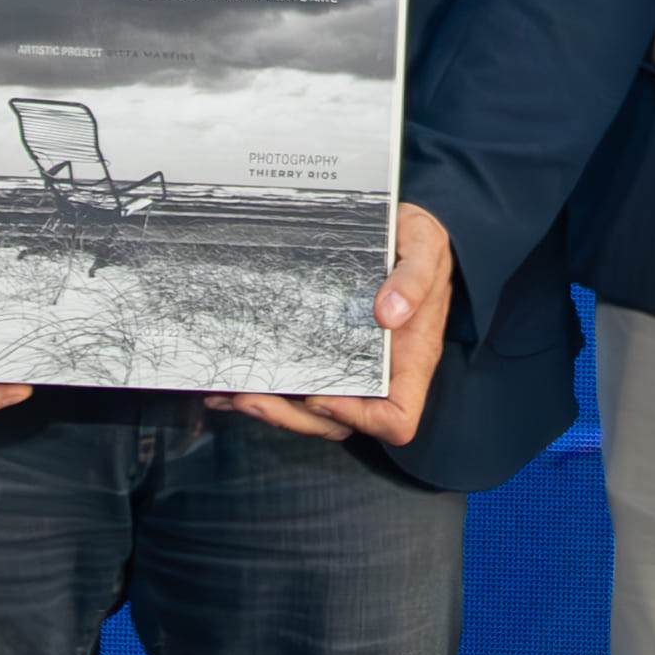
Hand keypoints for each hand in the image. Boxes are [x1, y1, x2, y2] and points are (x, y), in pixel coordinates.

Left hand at [222, 202, 457, 450]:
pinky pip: (297, 384)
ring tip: (231, 393)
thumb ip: (414, 279)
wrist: (404, 231)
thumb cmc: (421, 245)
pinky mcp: (325, 353)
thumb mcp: (426, 249)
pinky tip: (228, 384)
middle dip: (292, 417)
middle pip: (339, 423)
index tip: (322, 395)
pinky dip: (262, 388)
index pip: (396, 418)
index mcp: (411, 360)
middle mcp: (380, 373)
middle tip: (251, 396)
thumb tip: (389, 314)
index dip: (359, 418)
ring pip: (311, 412)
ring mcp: (350, 367)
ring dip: (271, 408)